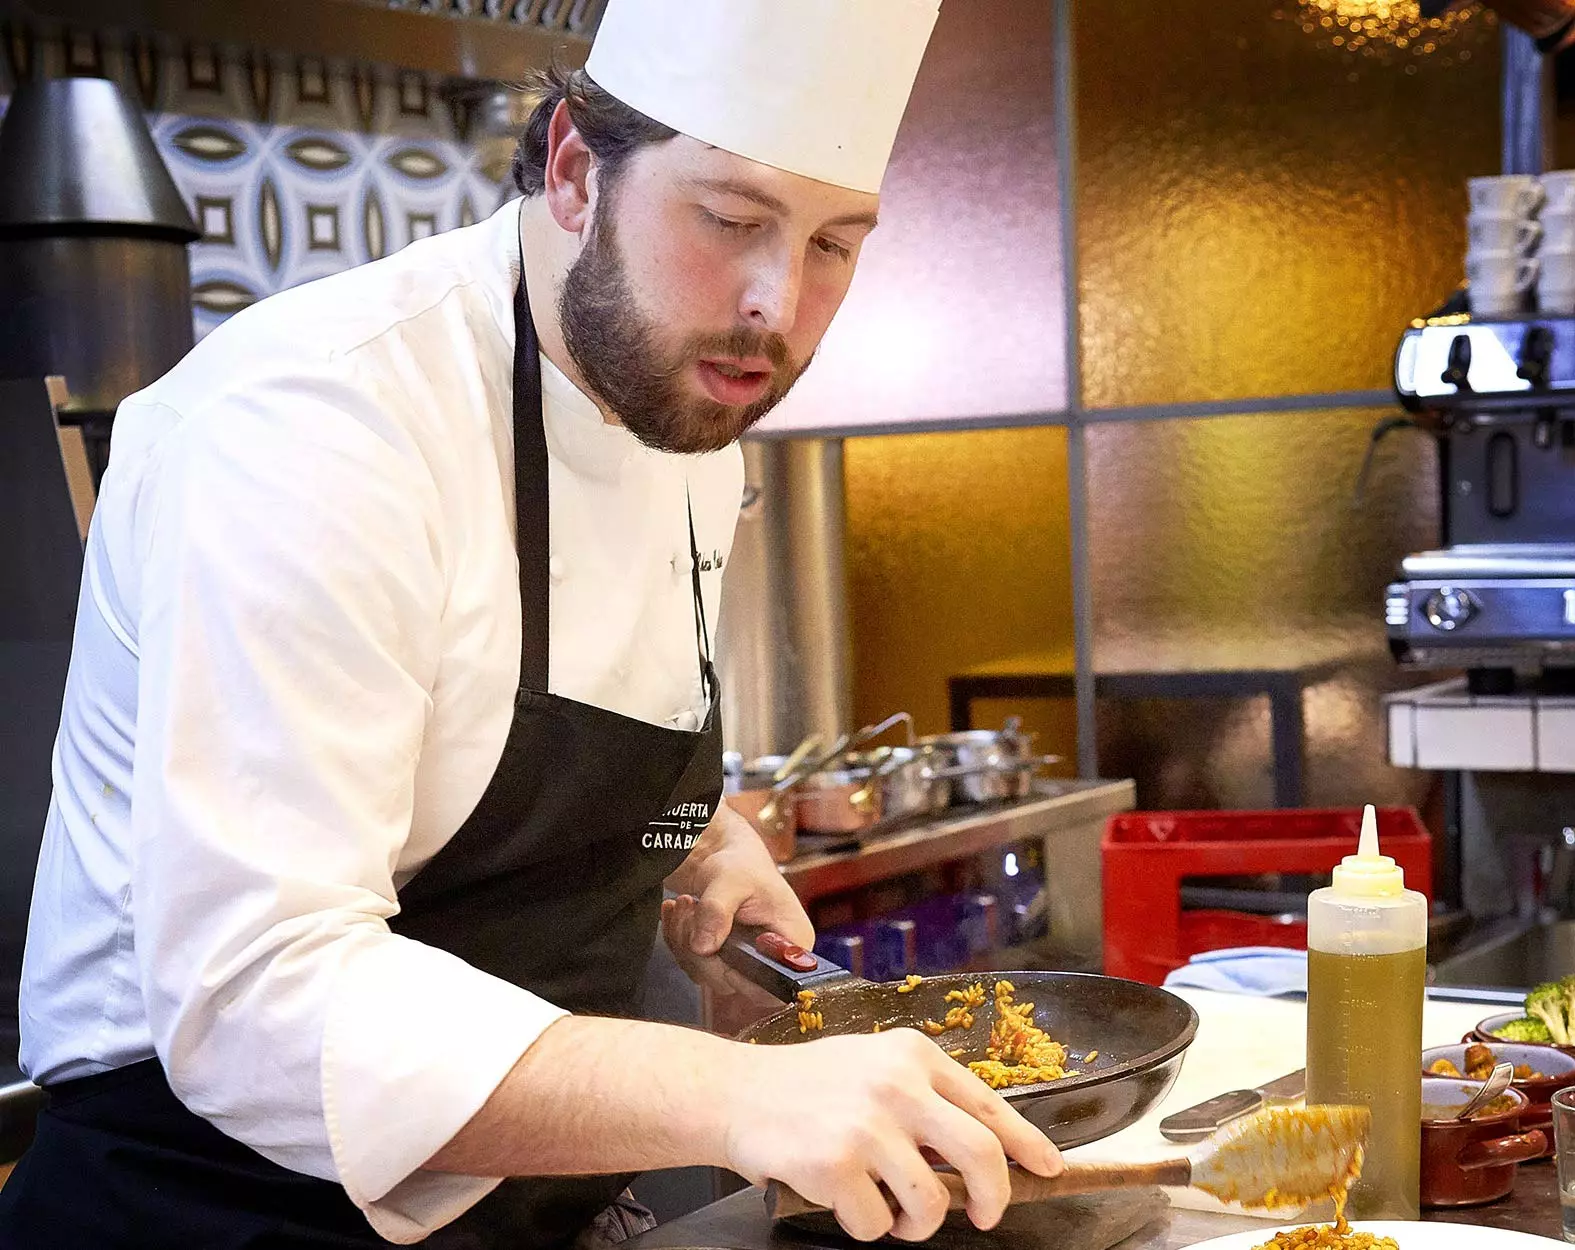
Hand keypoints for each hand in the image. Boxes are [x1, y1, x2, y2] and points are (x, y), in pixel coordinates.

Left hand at [662, 802, 812, 1007]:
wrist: (724, 856)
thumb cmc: (740, 863)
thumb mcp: (731, 879)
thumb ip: (717, 911)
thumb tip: (704, 947)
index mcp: (792, 943)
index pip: (776, 986)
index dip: (745, 981)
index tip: (717, 952)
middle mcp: (772, 959)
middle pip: (732, 981)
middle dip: (701, 949)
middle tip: (688, 908)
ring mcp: (745, 962)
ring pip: (707, 974)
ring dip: (684, 941)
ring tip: (683, 903)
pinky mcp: (722, 960)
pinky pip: (693, 964)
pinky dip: (678, 939)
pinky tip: (678, 912)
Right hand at [722, 1028, 1062, 1241]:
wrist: (736, 1092)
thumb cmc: (807, 1084)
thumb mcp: (873, 1065)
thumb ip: (924, 1097)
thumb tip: (981, 1151)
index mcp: (913, 1055)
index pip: (990, 1105)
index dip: (1027, 1145)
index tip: (1048, 1169)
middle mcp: (897, 1085)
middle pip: (981, 1155)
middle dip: (993, 1198)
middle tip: (983, 1215)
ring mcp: (867, 1125)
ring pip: (931, 1202)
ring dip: (915, 1222)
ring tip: (890, 1210)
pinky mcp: (837, 1164)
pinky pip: (877, 1224)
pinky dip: (865, 1225)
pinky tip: (842, 1198)